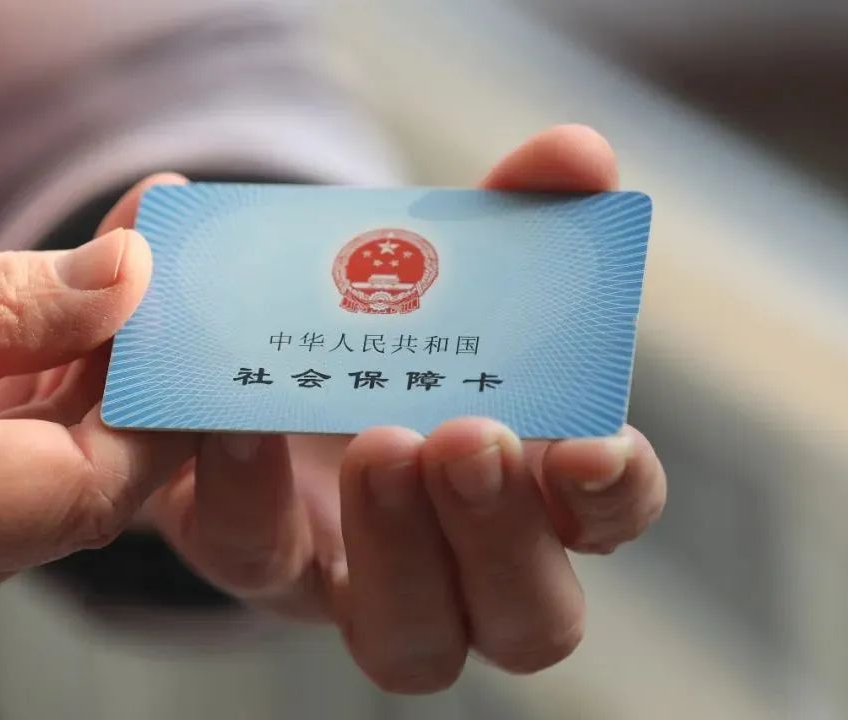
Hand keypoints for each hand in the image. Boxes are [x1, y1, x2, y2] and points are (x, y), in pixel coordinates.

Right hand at [0, 228, 196, 687]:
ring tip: (117, 286)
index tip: (187, 302)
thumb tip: (123, 279)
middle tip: (164, 270)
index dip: (155, 395)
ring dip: (86, 393)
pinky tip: (58, 345)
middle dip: (130, 377)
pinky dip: (30, 423)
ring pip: (41, 499)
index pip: (88, 487)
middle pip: (75, 494)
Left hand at [140, 126, 667, 692]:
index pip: (607, 518)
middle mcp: (458, 560)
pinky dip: (246, 480)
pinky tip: (233, 410)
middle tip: (462, 438)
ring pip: (409, 644)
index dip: (613, 495)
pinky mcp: (252, 556)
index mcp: (527, 484)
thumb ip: (512, 208)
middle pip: (527, 619)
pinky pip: (251, 552)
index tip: (590, 440)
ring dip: (399, 546)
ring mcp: (356, 580)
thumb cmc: (377, 317)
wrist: (253, 341)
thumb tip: (578, 155)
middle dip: (501, 535)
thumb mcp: (442, 254)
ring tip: (376, 442)